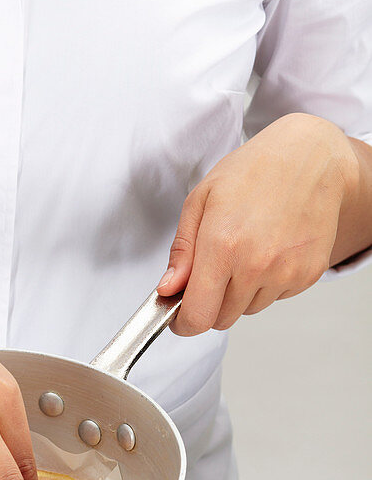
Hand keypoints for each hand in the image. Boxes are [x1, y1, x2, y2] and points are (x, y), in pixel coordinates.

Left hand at [157, 113, 354, 334]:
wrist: (310, 156)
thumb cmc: (253, 171)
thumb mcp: (201, 201)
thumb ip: (182, 252)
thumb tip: (168, 289)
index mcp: (223, 246)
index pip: (198, 317)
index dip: (183, 323)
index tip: (179, 317)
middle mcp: (257, 265)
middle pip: (222, 319)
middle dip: (212, 302)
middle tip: (217, 267)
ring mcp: (286, 272)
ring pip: (249, 309)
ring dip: (241, 292)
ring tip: (249, 249)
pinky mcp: (309, 274)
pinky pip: (276, 297)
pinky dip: (269, 283)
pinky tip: (271, 249)